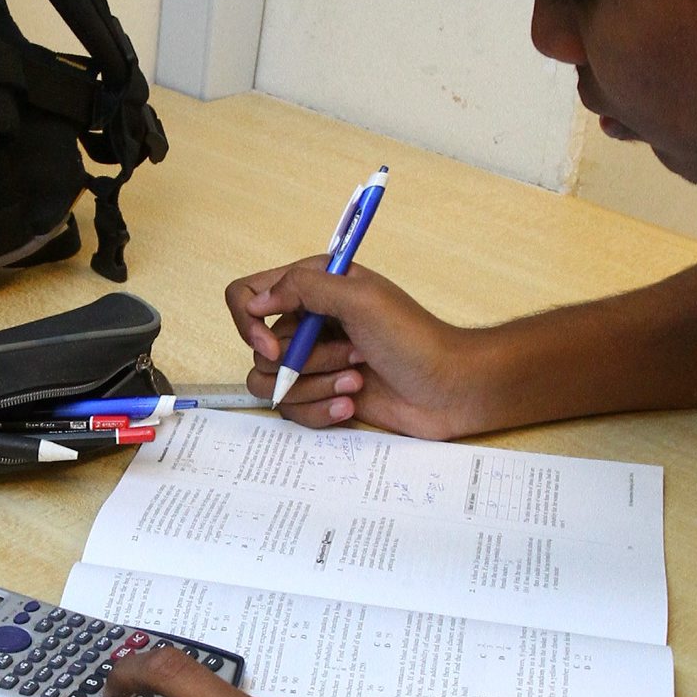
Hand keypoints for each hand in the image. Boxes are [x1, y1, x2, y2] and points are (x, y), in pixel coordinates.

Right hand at [225, 259, 498, 436]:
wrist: (449, 389)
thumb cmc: (414, 338)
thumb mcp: (360, 298)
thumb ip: (303, 288)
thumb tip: (256, 302)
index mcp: (312, 286)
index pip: (247, 295)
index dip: (249, 323)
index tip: (272, 347)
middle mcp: (306, 321)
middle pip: (259, 348)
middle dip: (306, 362)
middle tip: (353, 357)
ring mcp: (312, 360)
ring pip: (271, 383)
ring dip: (315, 387)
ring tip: (356, 381)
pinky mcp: (321, 394)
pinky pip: (291, 409)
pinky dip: (320, 411)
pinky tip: (353, 404)